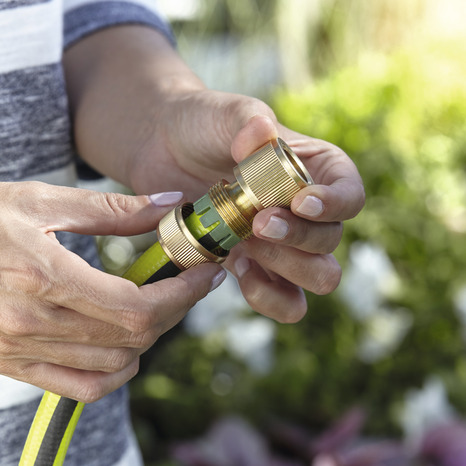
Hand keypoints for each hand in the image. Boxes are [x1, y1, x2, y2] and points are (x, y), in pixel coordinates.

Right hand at [0, 182, 224, 400]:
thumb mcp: (42, 203)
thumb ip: (112, 209)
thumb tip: (168, 204)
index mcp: (41, 277)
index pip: (137, 305)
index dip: (182, 294)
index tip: (206, 275)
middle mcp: (29, 322)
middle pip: (133, 336)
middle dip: (174, 309)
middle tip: (188, 283)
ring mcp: (18, 349)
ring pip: (115, 363)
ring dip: (150, 335)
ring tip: (159, 303)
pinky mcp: (12, 363)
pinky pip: (82, 386)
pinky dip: (117, 371)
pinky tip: (126, 344)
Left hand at [132, 91, 364, 322]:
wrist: (163, 150)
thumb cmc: (203, 125)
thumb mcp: (225, 113)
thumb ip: (246, 120)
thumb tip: (261, 136)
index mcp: (315, 168)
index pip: (350, 194)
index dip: (335, 205)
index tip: (299, 203)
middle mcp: (307, 211)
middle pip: (331, 240)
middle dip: (298, 238)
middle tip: (258, 223)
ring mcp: (284, 243)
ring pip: (318, 275)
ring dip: (288, 268)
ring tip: (246, 245)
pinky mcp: (257, 265)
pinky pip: (285, 300)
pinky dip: (269, 296)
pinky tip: (240, 269)